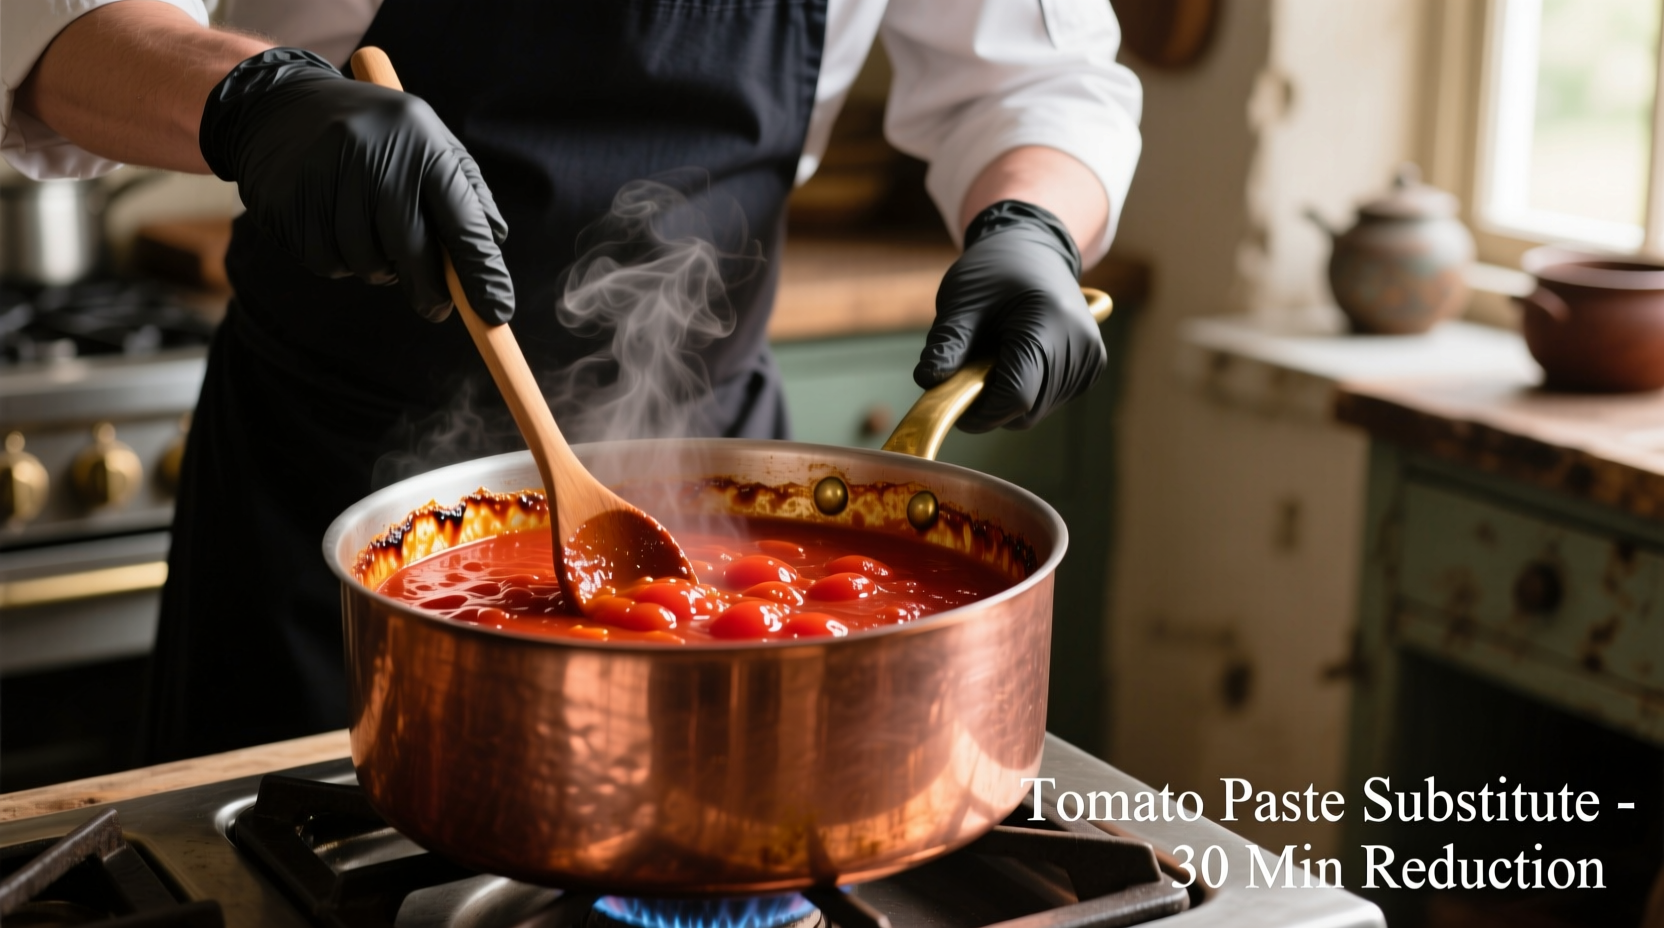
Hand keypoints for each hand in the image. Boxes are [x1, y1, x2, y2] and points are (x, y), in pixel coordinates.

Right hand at [199, 48, 512, 322]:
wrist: (283, 104)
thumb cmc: (380, 137)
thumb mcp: (431, 147)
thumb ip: (467, 199)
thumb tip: (490, 258)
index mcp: (422, 140)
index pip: (461, 219)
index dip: (481, 271)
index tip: (496, 311)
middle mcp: (374, 154)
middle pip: (412, 250)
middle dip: (430, 289)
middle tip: (437, 307)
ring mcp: (327, 175)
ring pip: (367, 264)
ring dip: (379, 270)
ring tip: (373, 237)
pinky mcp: (290, 200)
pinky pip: (328, 264)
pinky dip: (341, 263)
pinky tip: (337, 230)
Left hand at [914, 201, 1106, 431]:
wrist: (1035, 251)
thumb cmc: (995, 272)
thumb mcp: (963, 300)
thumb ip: (947, 343)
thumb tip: (928, 382)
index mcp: (1051, 323)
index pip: (1017, 396)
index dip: (981, 411)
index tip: (953, 403)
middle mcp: (1082, 345)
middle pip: (1027, 410)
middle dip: (990, 404)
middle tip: (967, 373)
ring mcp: (1091, 359)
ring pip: (1036, 412)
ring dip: (1006, 400)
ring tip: (993, 359)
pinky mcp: (1092, 368)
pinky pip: (1048, 402)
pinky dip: (1025, 393)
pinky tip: (1015, 361)